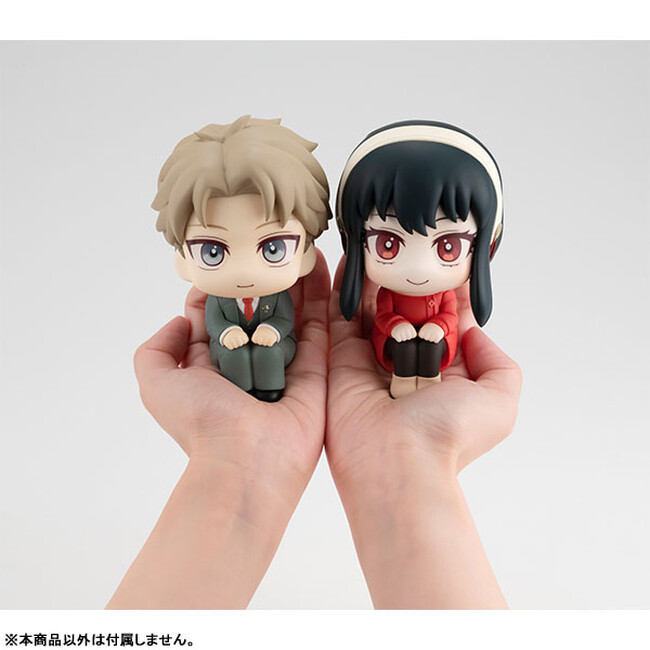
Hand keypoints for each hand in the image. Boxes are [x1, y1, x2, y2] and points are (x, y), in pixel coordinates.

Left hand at [111, 253, 329, 608]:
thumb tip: (181, 321)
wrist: (251, 460)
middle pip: (255, 311)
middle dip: (259, 280)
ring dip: (292, 281)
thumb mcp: (156, 383)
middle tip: (266, 246)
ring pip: (289, 313)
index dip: (216, 289)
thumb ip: (156, 349)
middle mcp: (248, 361)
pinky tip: (317, 264)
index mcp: (211, 364)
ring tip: (294, 246)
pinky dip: (321, 296)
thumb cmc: (202, 421)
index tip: (225, 261)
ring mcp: (285, 363)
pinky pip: (320, 326)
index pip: (212, 316)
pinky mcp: (317, 368)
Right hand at [326, 257, 521, 607]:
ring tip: (381, 243)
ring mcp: (371, 360)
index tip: (448, 258)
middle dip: (408, 278)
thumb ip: (497, 363)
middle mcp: (407, 363)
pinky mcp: (338, 359)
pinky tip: (353, 258)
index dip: (448, 290)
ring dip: (377, 278)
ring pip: (373, 308)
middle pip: (407, 310)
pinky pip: (339, 316)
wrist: (395, 462)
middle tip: (409, 244)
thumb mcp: (500, 399)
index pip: (446, 319)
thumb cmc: (447, 433)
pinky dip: (344, 288)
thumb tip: (471, 332)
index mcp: (444, 372)